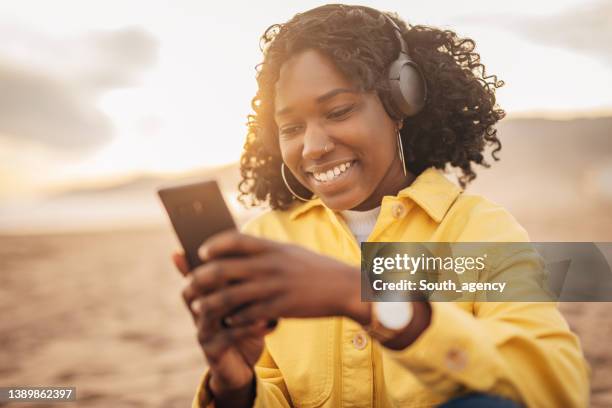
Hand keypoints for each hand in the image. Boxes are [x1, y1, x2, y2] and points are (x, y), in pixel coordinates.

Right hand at [173, 251, 273, 400]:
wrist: (243, 362)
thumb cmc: (246, 324)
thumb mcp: (246, 298)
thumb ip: (245, 276)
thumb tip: (254, 244)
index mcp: (205, 293)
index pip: (197, 269)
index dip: (201, 257)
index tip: (212, 244)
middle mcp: (198, 310)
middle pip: (195, 287)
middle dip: (214, 276)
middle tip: (238, 267)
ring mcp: (202, 330)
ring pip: (210, 310)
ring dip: (235, 302)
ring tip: (259, 296)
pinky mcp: (212, 350)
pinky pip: (228, 336)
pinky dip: (248, 327)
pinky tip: (268, 322)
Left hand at [194, 231, 370, 325]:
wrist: (346, 287)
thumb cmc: (316, 269)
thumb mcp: (290, 252)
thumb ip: (266, 251)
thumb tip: (238, 250)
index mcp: (272, 247)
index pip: (233, 240)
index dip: (213, 245)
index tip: (201, 252)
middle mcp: (269, 265)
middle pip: (221, 270)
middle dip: (198, 279)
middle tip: (188, 286)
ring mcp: (273, 287)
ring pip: (228, 297)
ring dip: (209, 304)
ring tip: (199, 308)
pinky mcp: (280, 308)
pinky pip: (247, 316)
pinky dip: (233, 320)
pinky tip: (227, 321)